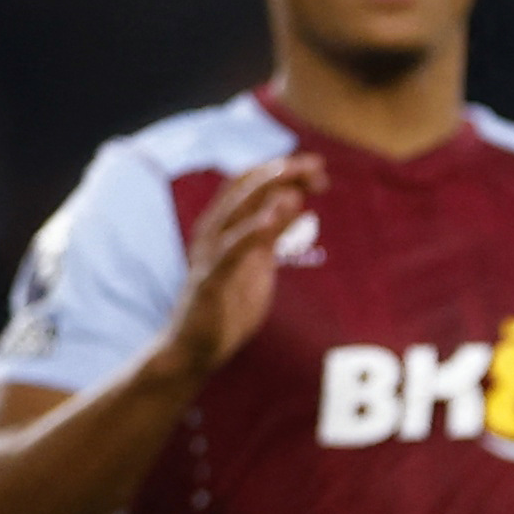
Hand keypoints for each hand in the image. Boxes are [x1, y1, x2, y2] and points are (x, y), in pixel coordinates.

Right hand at [157, 154, 325, 379]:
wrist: (196, 348)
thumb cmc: (228, 303)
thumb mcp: (259, 261)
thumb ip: (274, 231)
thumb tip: (297, 200)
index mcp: (225, 226)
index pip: (252, 186)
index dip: (283, 172)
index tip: (318, 170)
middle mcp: (213, 232)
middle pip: (245, 190)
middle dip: (280, 174)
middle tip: (316, 165)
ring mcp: (209, 255)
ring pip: (234, 213)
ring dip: (264, 194)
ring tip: (294, 183)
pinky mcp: (210, 281)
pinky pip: (230, 252)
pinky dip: (250, 233)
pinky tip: (270, 222)